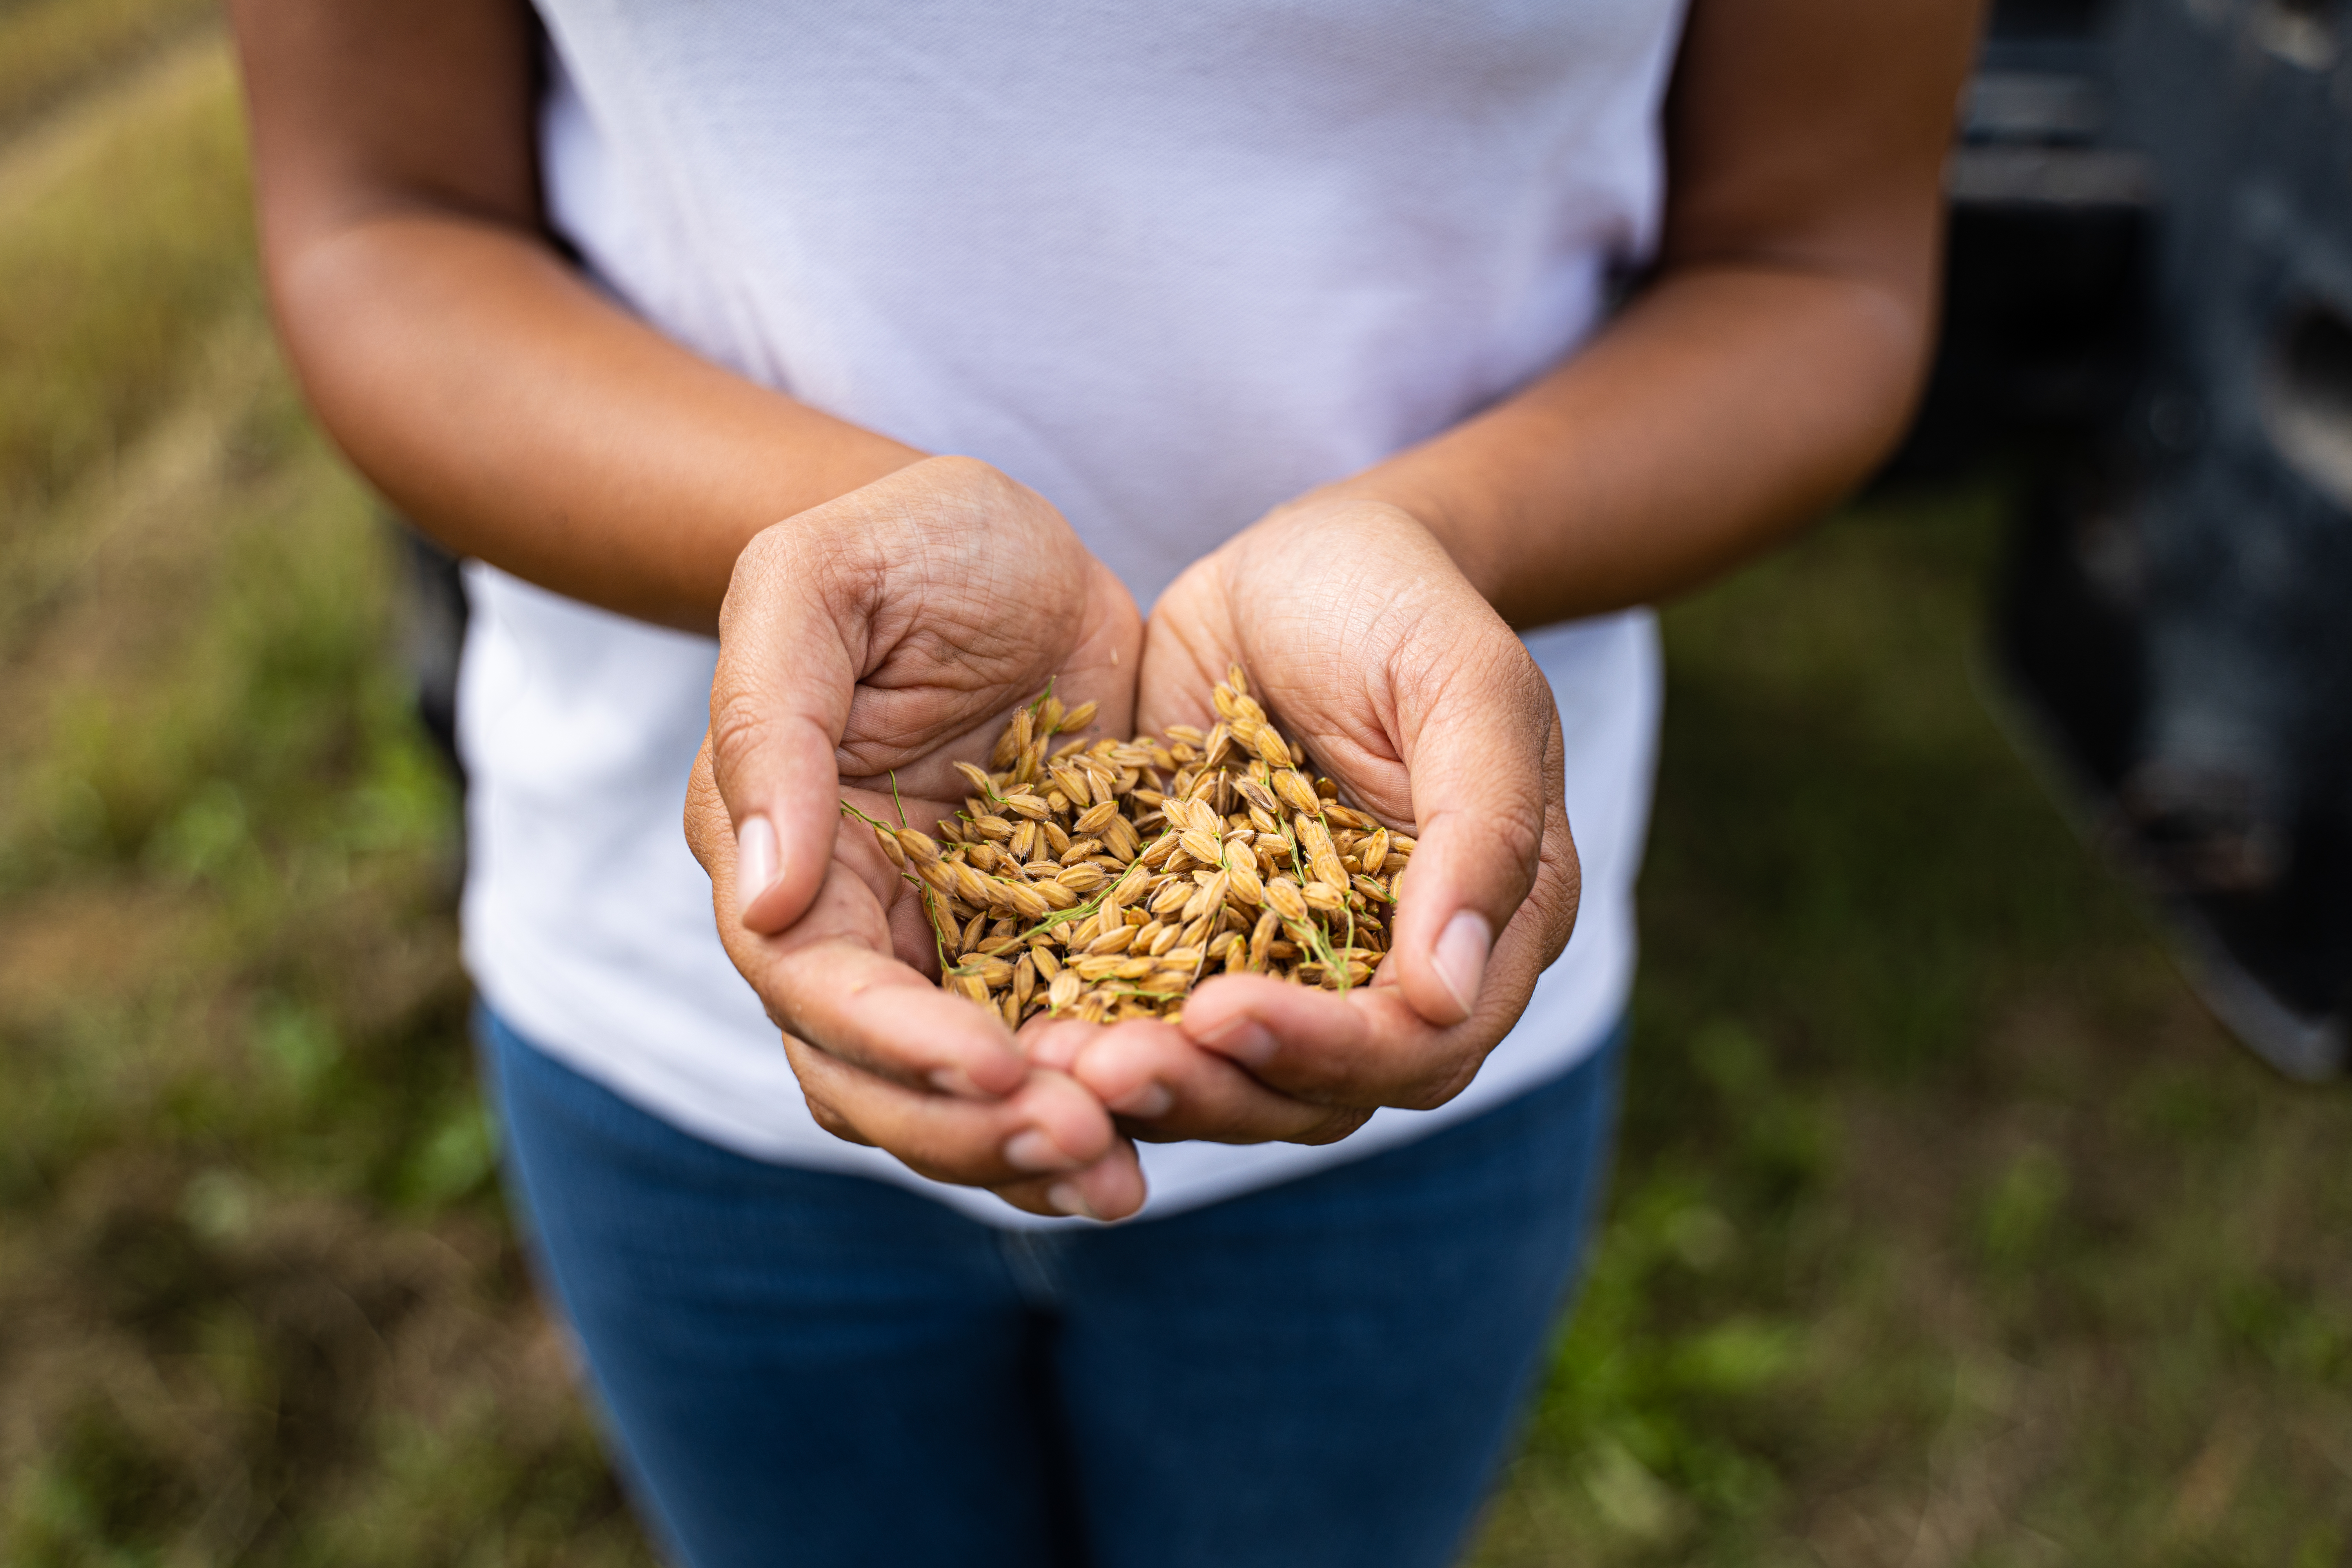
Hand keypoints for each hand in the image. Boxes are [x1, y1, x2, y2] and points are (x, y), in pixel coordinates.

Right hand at [683, 456, 1149, 1217]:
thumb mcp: (820, 584)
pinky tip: (1170, 1128)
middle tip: (1085, 1148)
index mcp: (784, 853)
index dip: (899, 1044)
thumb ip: (772, 723)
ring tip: (1126, 1176)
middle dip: (973, 1129)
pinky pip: (1066, 1049)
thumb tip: (760, 895)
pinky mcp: (1051, 943)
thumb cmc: (906, 540)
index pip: (818, 987)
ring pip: (970, 1093)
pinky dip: (1105, 1100)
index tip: (998, 1067)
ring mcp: (955, 946)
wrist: (1016, 544)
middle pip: (882, 1080)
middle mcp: (858, 925)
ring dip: (1039, 1147)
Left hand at [1027, 497, 1579, 1145]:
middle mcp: (1387, 978)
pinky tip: (1022, 1027)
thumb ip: (1482, 828)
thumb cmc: (1403, 607)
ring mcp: (1283, 967)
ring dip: (1146, 1083)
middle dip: (1212, 1090)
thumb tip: (1448, 992)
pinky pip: (1148, 1014)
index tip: (1222, 1012)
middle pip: (1316, 1093)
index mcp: (1484, 935)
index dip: (1326, 1049)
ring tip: (1049, 1063)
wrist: (1303, 564)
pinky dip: (1094, 1031)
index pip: (1418, 1046)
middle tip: (1106, 1069)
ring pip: (1228, 1079)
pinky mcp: (1191, 940)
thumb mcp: (1466, 687)